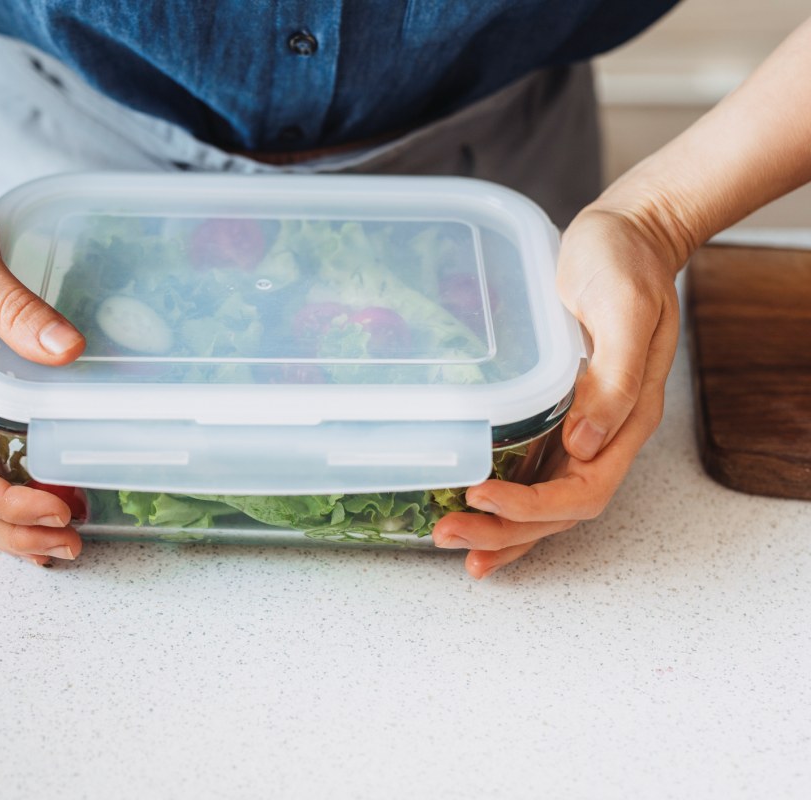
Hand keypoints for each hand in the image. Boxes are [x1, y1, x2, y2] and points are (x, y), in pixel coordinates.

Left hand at [431, 207, 683, 577]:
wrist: (628, 235)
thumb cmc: (626, 263)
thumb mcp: (625, 309)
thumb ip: (614, 377)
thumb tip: (587, 444)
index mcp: (628, 417)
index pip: (583, 489)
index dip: (531, 504)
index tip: (481, 494)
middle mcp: (606, 435)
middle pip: (559, 511)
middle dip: (504, 530)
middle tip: (446, 533)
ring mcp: (584, 429)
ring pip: (546, 504)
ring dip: (502, 530)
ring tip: (455, 544)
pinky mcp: (561, 416)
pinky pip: (536, 475)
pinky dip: (508, 505)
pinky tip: (476, 516)